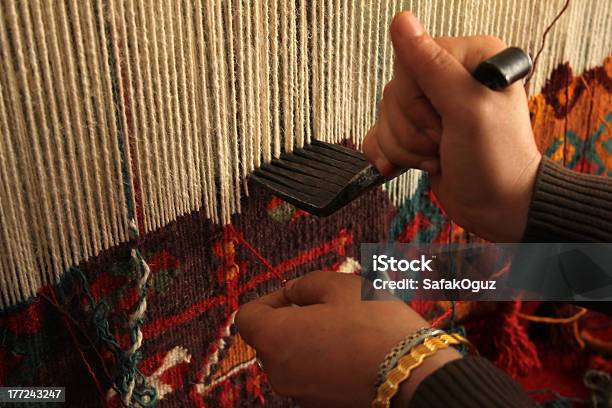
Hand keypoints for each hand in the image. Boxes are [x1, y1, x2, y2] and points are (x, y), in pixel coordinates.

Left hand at [235, 271, 459, 406]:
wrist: (414, 374)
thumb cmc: (374, 324)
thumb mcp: (337, 285)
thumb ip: (303, 284)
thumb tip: (291, 293)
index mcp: (274, 339)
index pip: (247, 316)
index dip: (269, 298)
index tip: (296, 294)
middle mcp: (278, 372)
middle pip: (269, 338)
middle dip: (291, 317)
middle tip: (326, 305)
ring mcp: (298, 393)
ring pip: (290, 356)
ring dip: (307, 338)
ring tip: (344, 326)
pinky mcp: (319, 404)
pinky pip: (309, 374)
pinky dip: (321, 359)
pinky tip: (351, 348)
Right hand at [362, 12, 540, 241]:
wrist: (496, 207)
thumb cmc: (495, 160)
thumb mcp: (466, 109)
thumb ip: (431, 65)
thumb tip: (401, 21)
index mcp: (468, 58)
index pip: (411, 61)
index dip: (418, 98)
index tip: (445, 120)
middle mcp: (447, 78)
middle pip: (395, 92)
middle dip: (413, 128)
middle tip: (445, 140)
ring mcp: (429, 108)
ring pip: (385, 116)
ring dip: (406, 146)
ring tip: (438, 156)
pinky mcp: (415, 132)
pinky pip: (379, 134)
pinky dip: (389, 154)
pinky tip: (410, 164)